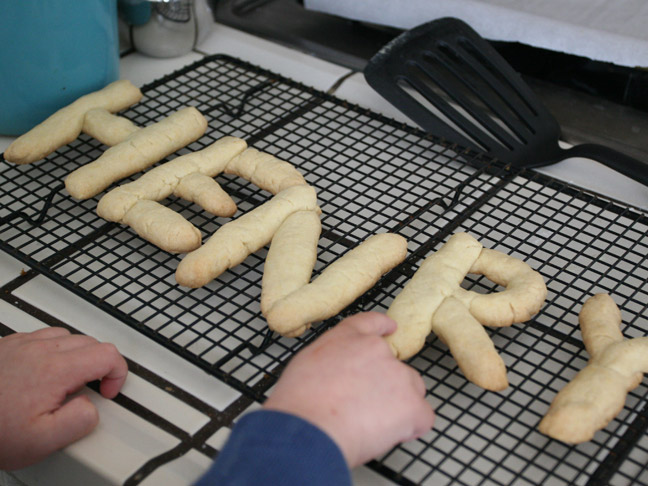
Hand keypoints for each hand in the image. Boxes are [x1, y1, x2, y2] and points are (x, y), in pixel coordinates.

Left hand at [0, 327, 127, 469]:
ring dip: (78, 355)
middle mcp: (40, 350)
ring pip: (67, 335)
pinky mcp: (7, 346)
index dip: (118, 373)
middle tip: (92, 390)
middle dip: (100, 365)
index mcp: (55, 370)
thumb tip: (93, 406)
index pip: (108, 355)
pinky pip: (42, 335)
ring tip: (69, 380)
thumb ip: (80, 421)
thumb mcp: (42, 442)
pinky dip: (54, 349)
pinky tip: (45, 369)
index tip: (108, 391)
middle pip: (91, 342)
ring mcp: (22, 344)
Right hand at [263, 312, 434, 467]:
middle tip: (364, 408)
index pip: (370, 324)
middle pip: (394, 366)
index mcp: (347, 338)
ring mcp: (397, 374)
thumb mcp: (306, 364)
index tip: (391, 329)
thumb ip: (332, 363)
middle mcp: (376, 350)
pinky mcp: (411, 403)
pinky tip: (389, 435)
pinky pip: (423, 417)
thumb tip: (340, 378)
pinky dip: (411, 428)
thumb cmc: (299, 404)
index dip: (382, 327)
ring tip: (371, 425)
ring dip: (399, 407)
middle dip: (387, 387)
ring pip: (412, 391)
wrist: (309, 427)